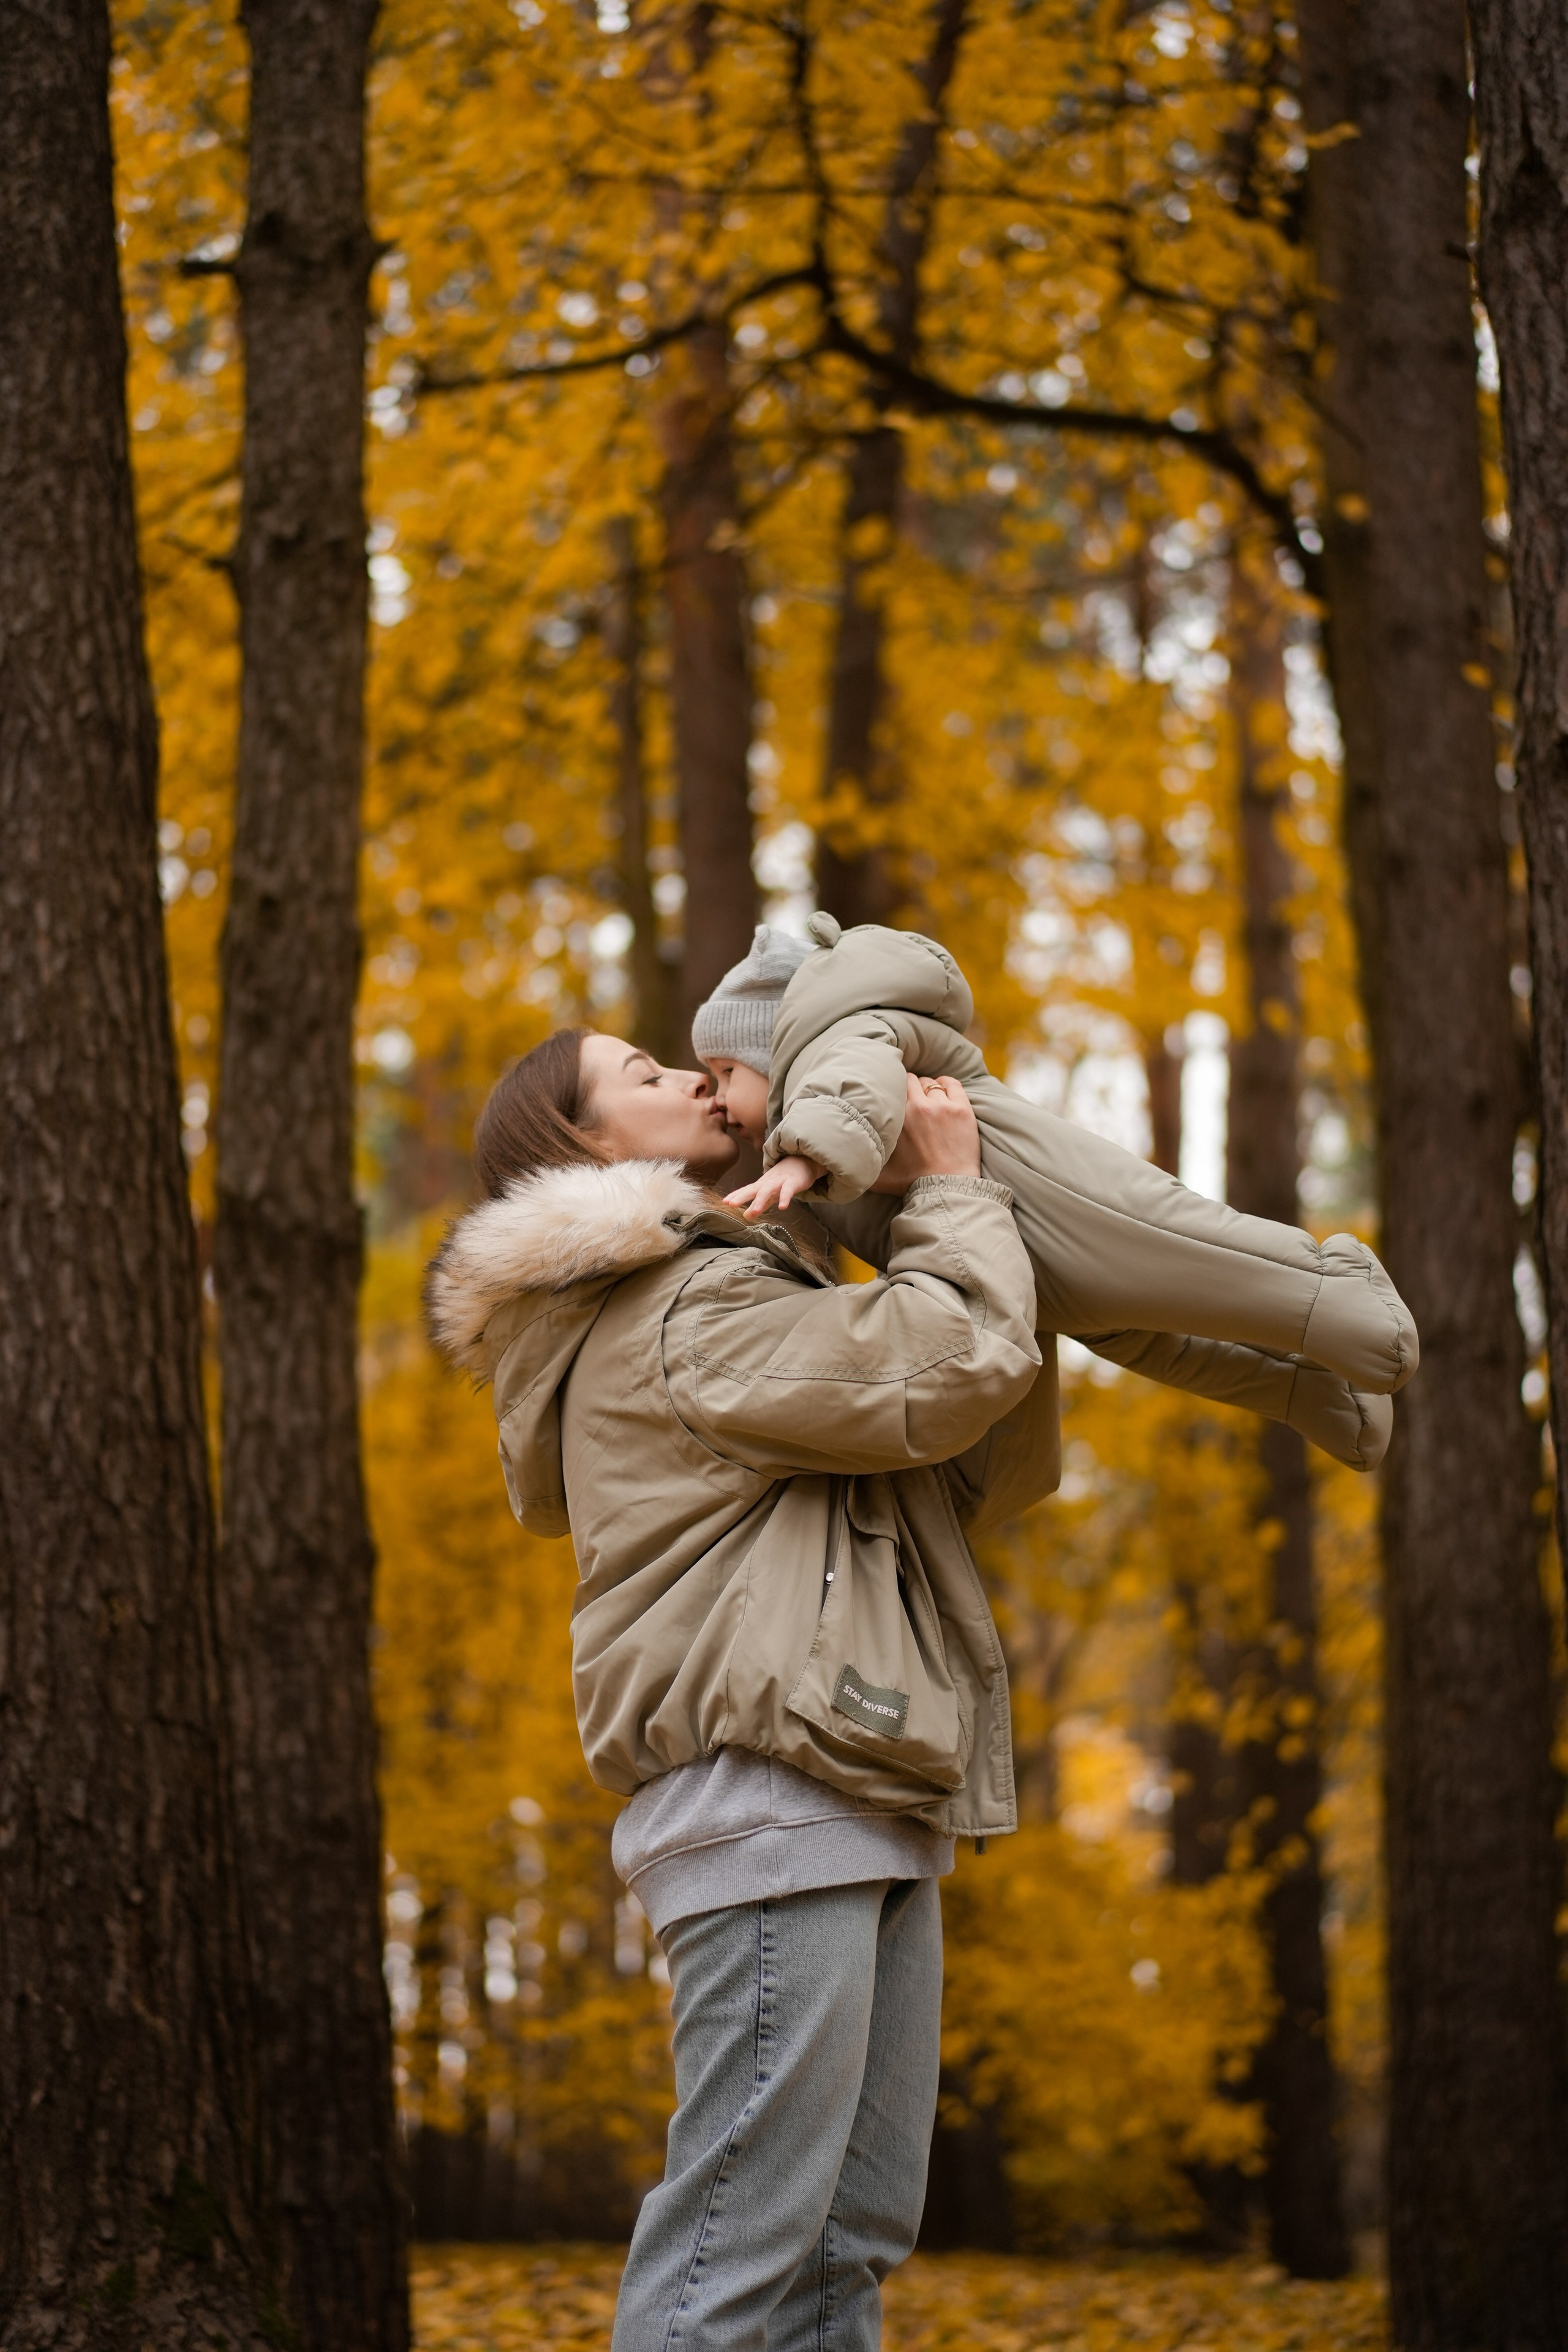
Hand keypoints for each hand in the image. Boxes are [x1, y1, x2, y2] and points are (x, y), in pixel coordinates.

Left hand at [725, 1153, 824, 1219]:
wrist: (803, 1162)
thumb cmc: (784, 1179)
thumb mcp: (771, 1194)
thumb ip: (759, 1205)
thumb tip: (745, 1216)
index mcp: (762, 1185)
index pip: (746, 1190)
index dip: (735, 1195)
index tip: (724, 1202)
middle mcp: (768, 1182)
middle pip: (753, 1189)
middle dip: (742, 1196)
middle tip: (731, 1204)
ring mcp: (780, 1181)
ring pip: (769, 1189)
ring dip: (761, 1200)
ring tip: (755, 1211)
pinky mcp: (793, 1182)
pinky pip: (788, 1190)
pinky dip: (785, 1198)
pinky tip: (783, 1207)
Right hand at [868, 1073, 980, 1193]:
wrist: (945, 1189)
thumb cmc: (912, 1183)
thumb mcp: (877, 1175)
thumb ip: (862, 1161)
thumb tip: (846, 1156)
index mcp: (897, 1118)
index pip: (892, 1088)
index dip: (893, 1091)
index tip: (895, 1098)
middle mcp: (918, 1107)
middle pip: (911, 1080)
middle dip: (909, 1087)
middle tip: (912, 1098)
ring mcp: (942, 1107)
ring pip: (930, 1083)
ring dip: (927, 1089)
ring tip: (928, 1100)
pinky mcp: (961, 1110)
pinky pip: (952, 1084)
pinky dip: (946, 1083)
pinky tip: (943, 1090)